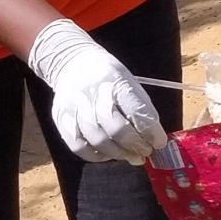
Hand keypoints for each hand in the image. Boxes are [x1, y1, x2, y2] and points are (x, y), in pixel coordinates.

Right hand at [26, 19, 165, 164]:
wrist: (72, 63)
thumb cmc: (108, 78)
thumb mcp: (129, 82)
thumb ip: (140, 109)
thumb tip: (153, 141)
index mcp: (116, 81)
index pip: (137, 111)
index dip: (151, 132)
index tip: (158, 142)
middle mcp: (94, 93)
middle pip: (116, 129)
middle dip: (135, 146)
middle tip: (144, 152)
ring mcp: (75, 106)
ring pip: (98, 140)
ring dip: (118, 154)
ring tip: (130, 156)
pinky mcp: (62, 119)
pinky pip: (78, 146)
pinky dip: (96, 156)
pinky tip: (107, 154)